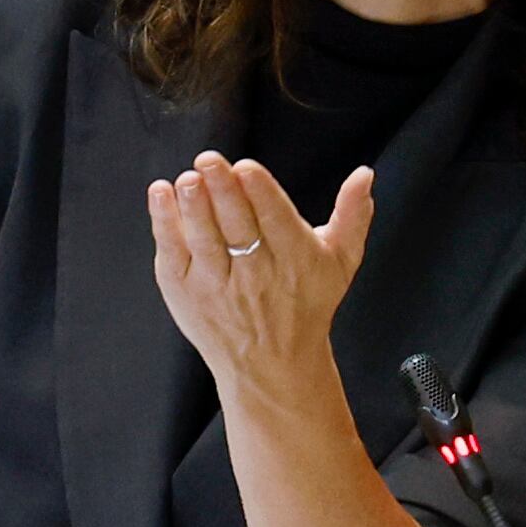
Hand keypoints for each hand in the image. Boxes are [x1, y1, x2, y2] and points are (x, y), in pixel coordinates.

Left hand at [147, 152, 374, 396]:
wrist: (273, 366)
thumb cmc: (307, 305)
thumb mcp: (341, 261)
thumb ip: (352, 214)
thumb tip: (364, 174)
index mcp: (295, 258)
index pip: (275, 219)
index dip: (259, 192)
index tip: (246, 167)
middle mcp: (256, 273)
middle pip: (237, 225)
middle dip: (222, 190)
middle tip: (209, 160)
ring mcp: (217, 284)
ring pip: (204, 239)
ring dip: (194, 206)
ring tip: (189, 178)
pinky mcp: (186, 291)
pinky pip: (172, 253)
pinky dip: (165, 223)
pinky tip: (161, 193)